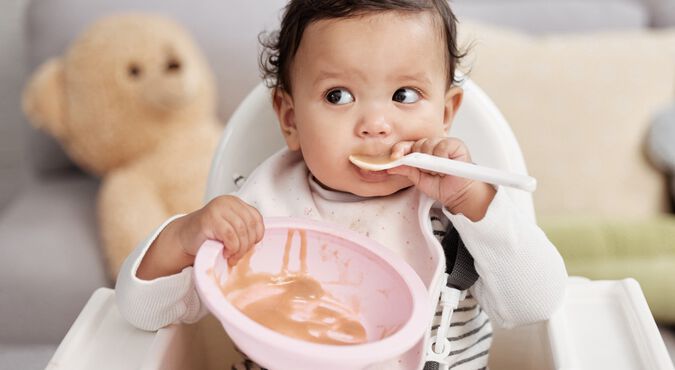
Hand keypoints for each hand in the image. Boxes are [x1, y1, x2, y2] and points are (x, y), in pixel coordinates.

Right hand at [137, 195, 263, 279]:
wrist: (184, 238)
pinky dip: (231, 248)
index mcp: (235, 202)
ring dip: (239, 249)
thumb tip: (259, 241)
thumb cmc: (208, 235)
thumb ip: (244, 229)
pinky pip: (230, 235)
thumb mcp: (230, 228)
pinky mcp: (210, 218)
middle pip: (250, 225)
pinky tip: (225, 252)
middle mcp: (227, 202)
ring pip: (242, 231)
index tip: (249, 246)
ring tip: (232, 256)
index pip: (256, 218)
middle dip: (247, 245)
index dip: (256, 235)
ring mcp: (218, 208)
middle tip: (238, 255)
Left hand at [387, 137, 494, 220]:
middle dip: (419, 160)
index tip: (395, 157)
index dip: (401, 149)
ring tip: (438, 172)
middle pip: (418, 144)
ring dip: (431, 161)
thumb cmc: (442, 186)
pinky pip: (441, 146)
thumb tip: (391, 166)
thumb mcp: (419, 180)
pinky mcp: (455, 144)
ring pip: (428, 144)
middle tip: (427, 172)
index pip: (408, 145)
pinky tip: (445, 165)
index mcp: (422, 152)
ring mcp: (444, 143)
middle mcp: (432, 146)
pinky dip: (441, 157)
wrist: (459, 194)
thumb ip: (407, 171)